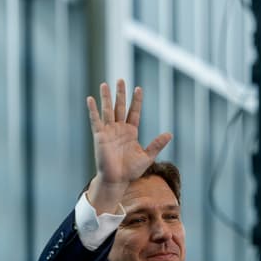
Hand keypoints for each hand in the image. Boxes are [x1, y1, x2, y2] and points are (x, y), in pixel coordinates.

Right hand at [84, 79, 172, 212]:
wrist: (117, 180)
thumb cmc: (131, 170)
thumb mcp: (147, 156)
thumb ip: (157, 144)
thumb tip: (169, 133)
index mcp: (131, 132)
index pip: (134, 112)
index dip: (136, 101)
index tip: (139, 88)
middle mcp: (119, 129)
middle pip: (120, 107)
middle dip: (121, 94)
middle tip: (121, 79)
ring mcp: (109, 131)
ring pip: (108, 110)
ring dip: (106, 97)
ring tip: (105, 84)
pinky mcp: (100, 136)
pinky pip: (95, 120)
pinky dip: (93, 110)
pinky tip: (91, 99)